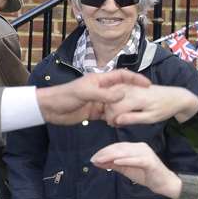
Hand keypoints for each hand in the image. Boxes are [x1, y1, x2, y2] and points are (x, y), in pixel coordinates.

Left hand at [35, 71, 149, 124]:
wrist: (49, 108)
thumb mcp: (85, 93)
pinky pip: (108, 114)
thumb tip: (124, 93)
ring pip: (116, 104)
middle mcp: (101, 89)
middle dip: (133, 94)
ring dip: (124, 108)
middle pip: (121, 90)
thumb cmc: (65, 96)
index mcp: (100, 80)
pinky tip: (121, 122)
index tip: (147, 84)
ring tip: (136, 114)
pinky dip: (115, 118)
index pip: (122, 76)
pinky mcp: (93, 112)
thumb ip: (105, 94)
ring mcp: (98, 101)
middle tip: (146, 100)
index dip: (135, 78)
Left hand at [91, 142, 180, 198]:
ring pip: (126, 152)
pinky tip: (116, 162)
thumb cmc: (146, 175)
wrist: (164, 183)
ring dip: (111, 156)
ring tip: (100, 160)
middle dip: (105, 153)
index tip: (93, 157)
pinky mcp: (149, 162)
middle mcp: (140, 147)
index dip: (104, 151)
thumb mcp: (126, 169)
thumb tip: (98, 162)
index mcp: (135, 147)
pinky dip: (126, 160)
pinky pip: (136, 160)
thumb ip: (113, 165)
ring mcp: (145, 153)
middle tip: (93, 159)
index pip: (117, 146)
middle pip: (120, 148)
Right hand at [107, 85, 197, 126]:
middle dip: (109, 112)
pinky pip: (117, 90)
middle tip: (116, 123)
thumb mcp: (150, 118)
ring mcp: (131, 85)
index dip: (111, 118)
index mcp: (137, 98)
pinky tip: (119, 107)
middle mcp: (132, 89)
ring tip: (118, 116)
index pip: (115, 108)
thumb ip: (133, 118)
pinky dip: (114, 99)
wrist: (176, 97)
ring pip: (112, 94)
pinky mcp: (132, 84)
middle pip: (111, 100)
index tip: (115, 125)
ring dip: (111, 105)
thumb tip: (117, 120)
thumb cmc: (165, 109)